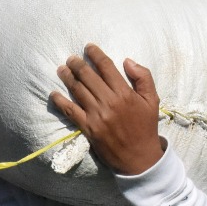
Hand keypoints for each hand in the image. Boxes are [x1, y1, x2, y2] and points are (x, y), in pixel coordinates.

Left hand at [52, 43, 164, 175]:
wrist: (139, 158)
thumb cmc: (146, 127)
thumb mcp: (152, 100)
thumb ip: (143, 77)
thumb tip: (127, 61)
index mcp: (125, 93)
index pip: (107, 67)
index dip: (96, 55)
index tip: (88, 47)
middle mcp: (109, 102)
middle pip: (88, 76)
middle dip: (77, 64)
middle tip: (71, 58)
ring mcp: (97, 115)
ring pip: (78, 91)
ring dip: (67, 78)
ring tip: (61, 69)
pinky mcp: (88, 128)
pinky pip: (71, 111)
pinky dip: (60, 101)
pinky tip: (53, 94)